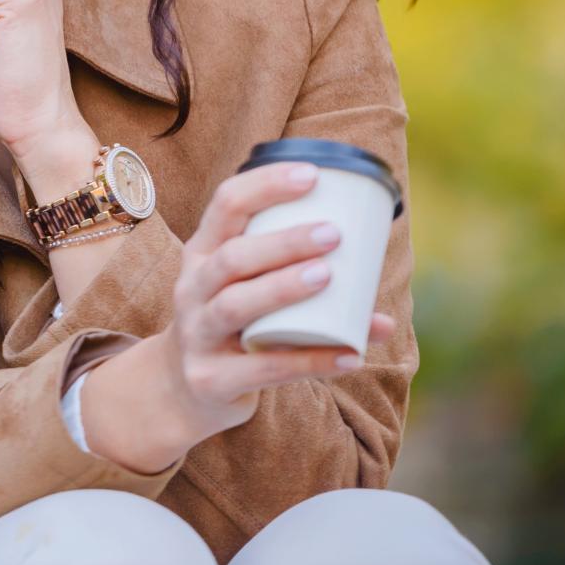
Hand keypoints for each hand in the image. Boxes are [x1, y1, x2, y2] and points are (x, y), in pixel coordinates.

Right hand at [156, 162, 395, 443]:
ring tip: (327, 277)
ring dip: (283, 288)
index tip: (312, 176)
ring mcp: (197, 334)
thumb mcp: (245, 290)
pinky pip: (263, 368)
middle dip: (282, 242)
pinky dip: (309, 361)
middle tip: (333, 233)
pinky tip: (349, 353)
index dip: (265, 186)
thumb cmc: (231, 326)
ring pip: (236, 304)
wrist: (183, 388)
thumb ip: (299, 284)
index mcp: (203, 254)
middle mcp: (192, 288)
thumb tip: (382, 306)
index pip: (225, 205)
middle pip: (231, 257)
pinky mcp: (212, 379)